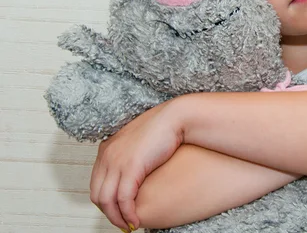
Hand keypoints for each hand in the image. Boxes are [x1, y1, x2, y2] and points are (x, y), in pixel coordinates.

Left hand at [90, 99, 182, 230]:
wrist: (176, 117)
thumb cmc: (164, 128)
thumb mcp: (139, 142)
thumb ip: (130, 154)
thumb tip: (133, 169)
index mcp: (106, 149)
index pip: (96, 184)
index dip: (106, 202)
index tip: (117, 211)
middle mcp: (106, 155)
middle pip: (98, 194)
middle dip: (109, 213)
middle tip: (123, 222)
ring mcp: (117, 161)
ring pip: (107, 200)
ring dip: (117, 218)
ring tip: (129, 226)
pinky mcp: (131, 167)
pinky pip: (123, 199)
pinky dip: (128, 214)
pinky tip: (136, 220)